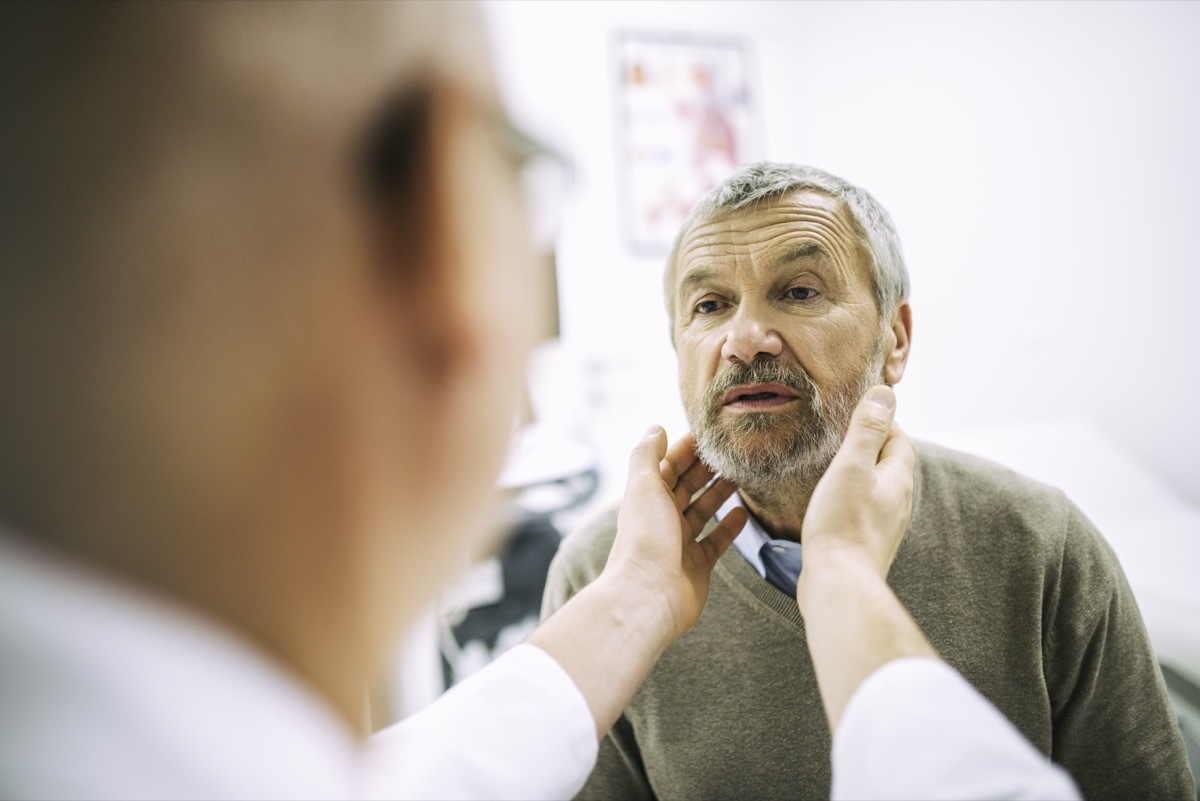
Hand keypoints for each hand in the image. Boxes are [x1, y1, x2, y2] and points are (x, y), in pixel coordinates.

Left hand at [604, 427, 747, 640]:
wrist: (648, 596)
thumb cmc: (645, 538)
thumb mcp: (644, 485)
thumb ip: (647, 454)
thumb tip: (656, 428)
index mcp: (647, 498)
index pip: (669, 465)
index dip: (688, 448)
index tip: (713, 433)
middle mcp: (661, 518)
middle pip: (687, 486)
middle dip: (708, 468)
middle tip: (735, 452)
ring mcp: (679, 543)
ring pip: (703, 511)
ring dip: (720, 493)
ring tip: (742, 476)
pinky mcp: (697, 565)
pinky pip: (716, 541)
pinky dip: (729, 528)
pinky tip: (743, 513)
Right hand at [799, 386, 915, 585]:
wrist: (839, 583)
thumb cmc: (842, 524)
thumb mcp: (852, 466)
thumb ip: (867, 430)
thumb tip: (885, 393)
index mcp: (898, 479)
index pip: (899, 438)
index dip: (882, 421)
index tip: (856, 411)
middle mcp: (899, 502)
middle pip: (890, 463)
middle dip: (871, 445)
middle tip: (841, 433)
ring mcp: (884, 525)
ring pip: (877, 488)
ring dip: (860, 472)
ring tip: (833, 464)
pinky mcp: (867, 542)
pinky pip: (864, 509)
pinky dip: (852, 496)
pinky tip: (832, 500)